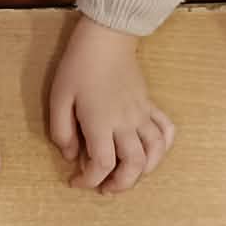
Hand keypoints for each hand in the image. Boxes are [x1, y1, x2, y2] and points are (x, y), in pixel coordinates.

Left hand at [47, 15, 175, 192]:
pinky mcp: (150, 105)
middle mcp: (126, 123)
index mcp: (100, 123)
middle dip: (120, 185)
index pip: (102, 164)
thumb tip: (71, 156)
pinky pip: (166, 130)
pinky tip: (150, 153)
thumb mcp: (58, 98)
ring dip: (143, 172)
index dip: (89, 180)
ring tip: (126, 176)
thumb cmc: (78, 67)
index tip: (75, 182)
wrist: (107, 38)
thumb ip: (62, 131)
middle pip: (134, 166)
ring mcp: (142, 114)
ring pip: (155, 152)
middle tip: (103, 187)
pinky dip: (162, 147)